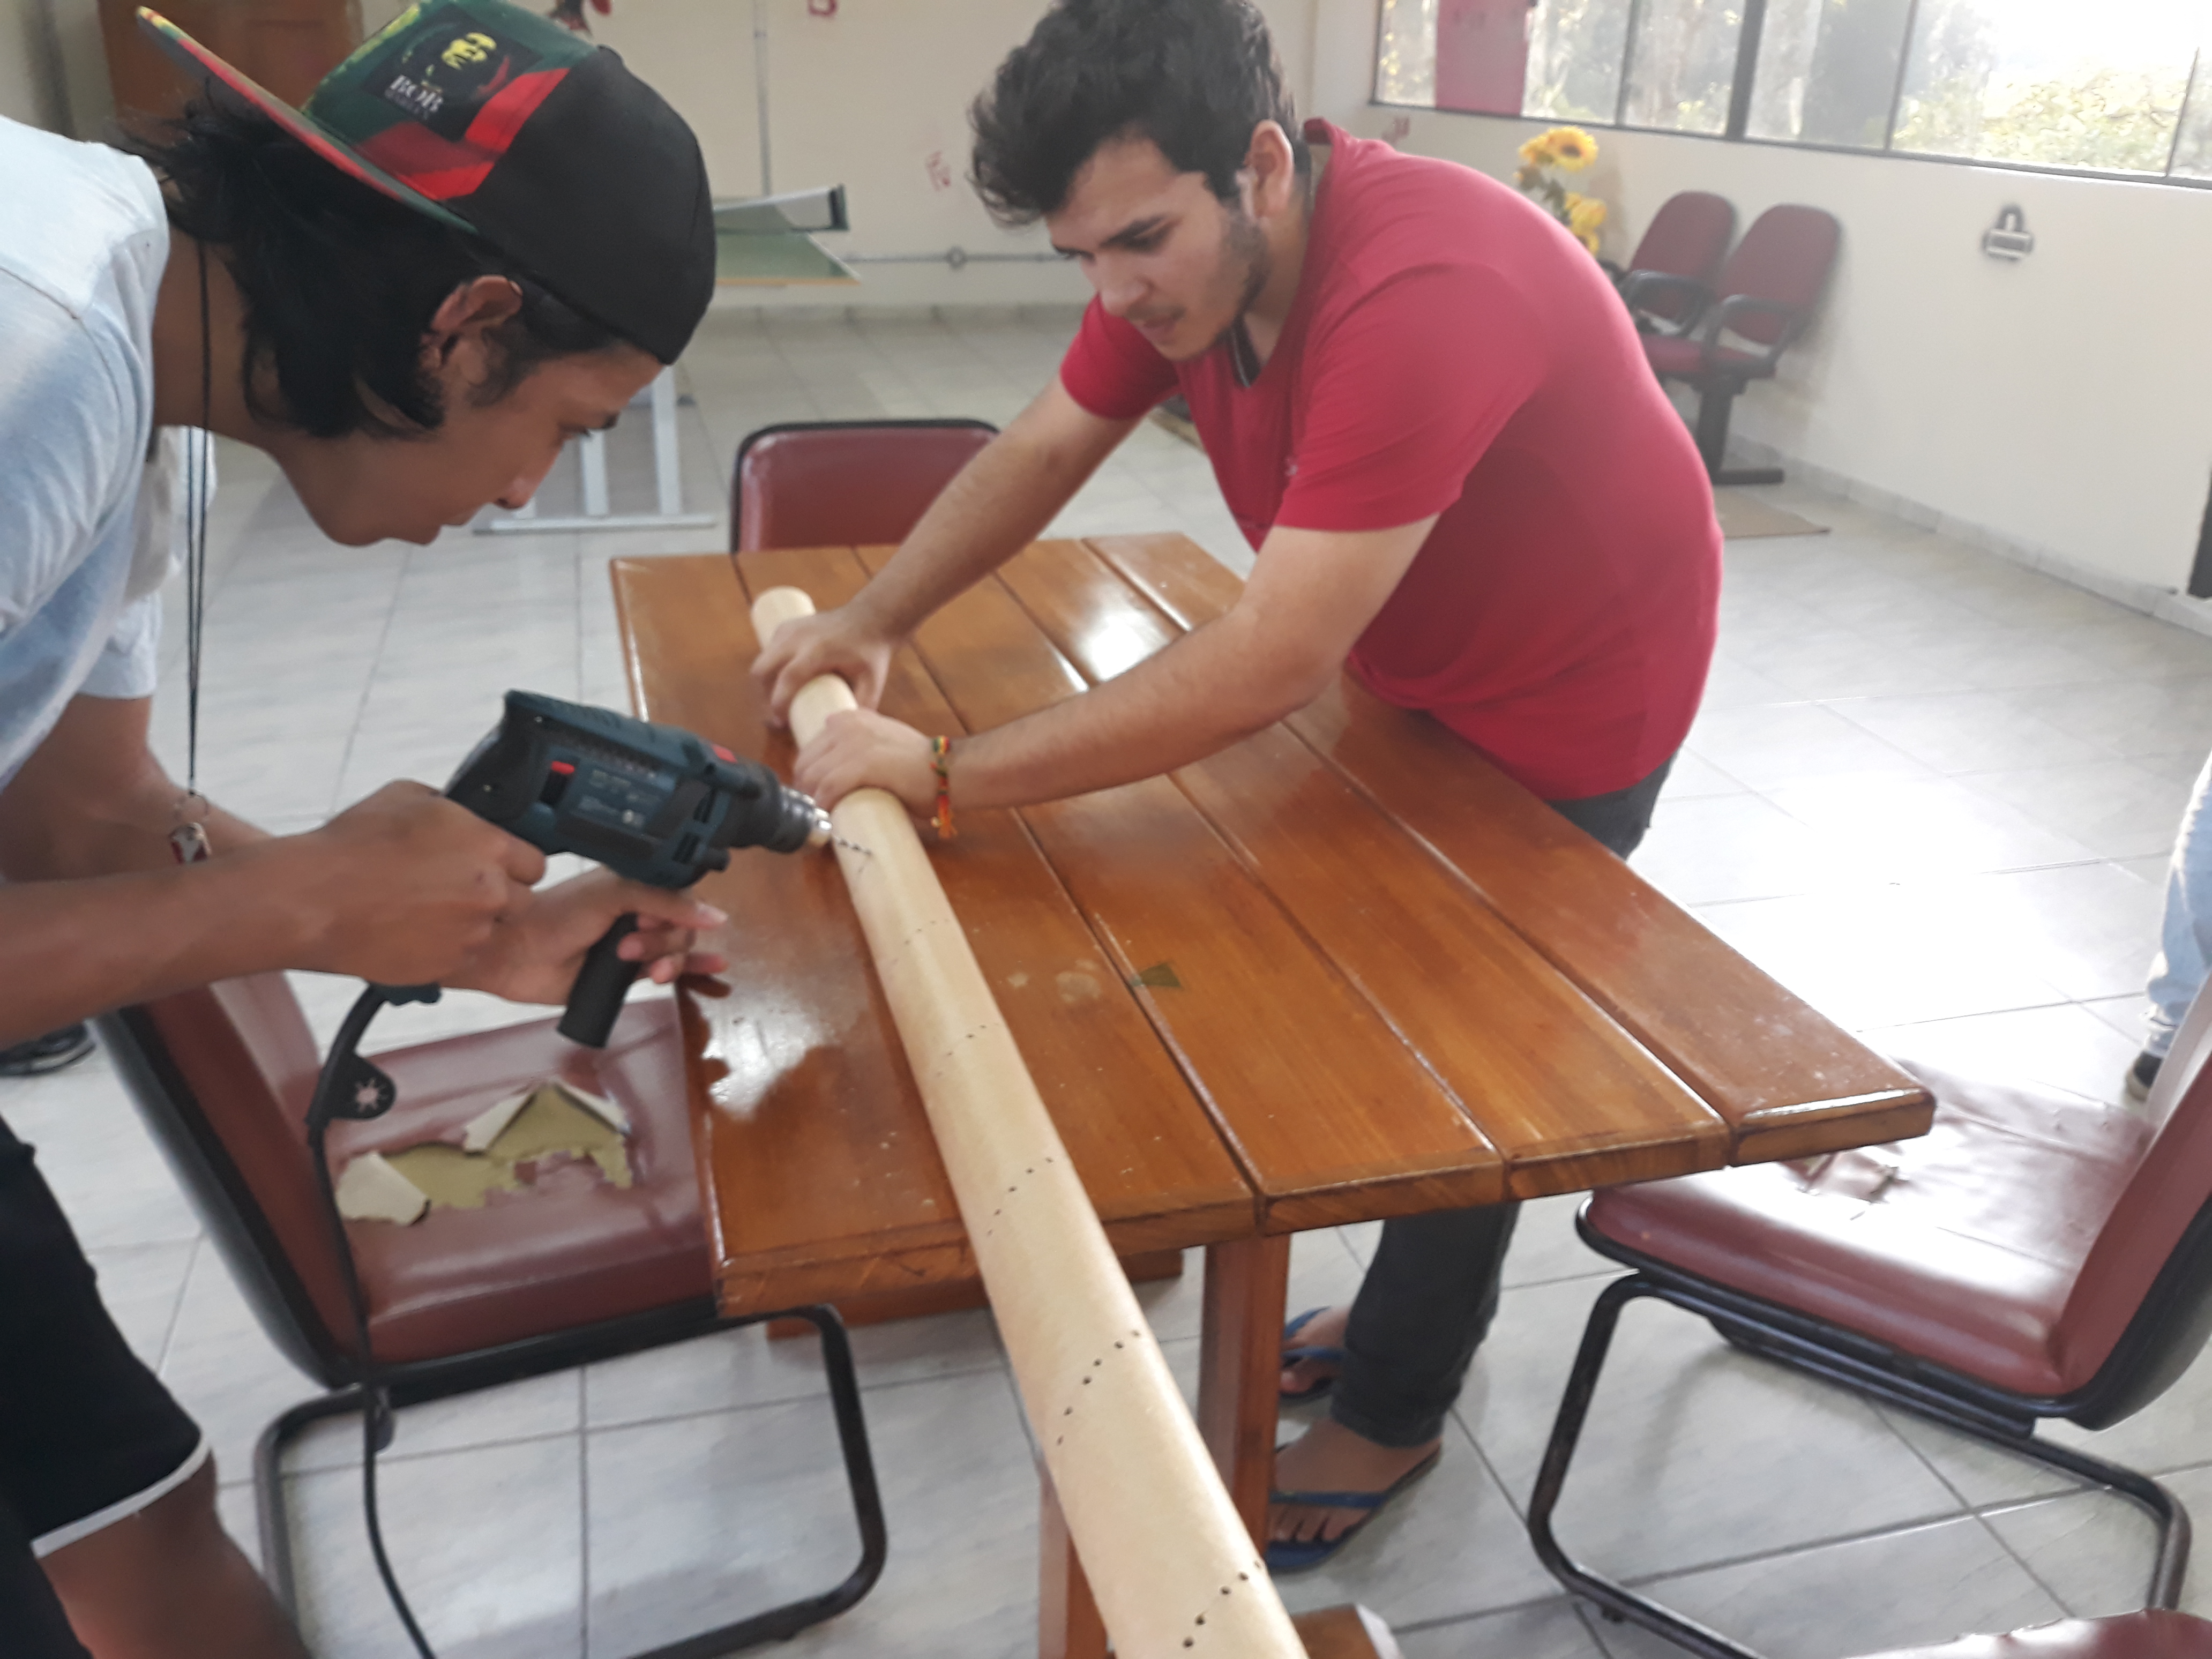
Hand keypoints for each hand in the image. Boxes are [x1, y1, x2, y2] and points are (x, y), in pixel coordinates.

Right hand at [272, 782, 545, 985]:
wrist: (311, 898)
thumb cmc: (352, 845)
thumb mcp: (409, 797)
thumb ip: (453, 808)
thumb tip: (465, 813)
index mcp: (490, 846)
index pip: (536, 862)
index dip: (514, 863)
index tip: (496, 865)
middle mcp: (490, 891)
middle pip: (521, 900)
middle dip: (496, 895)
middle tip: (457, 888)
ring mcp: (471, 933)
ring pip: (491, 930)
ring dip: (470, 922)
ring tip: (425, 908)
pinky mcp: (448, 965)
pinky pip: (462, 956)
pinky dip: (445, 946)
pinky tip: (411, 929)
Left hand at [445, 868, 729, 1003]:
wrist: (516, 955)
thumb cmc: (556, 916)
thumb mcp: (612, 895)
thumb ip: (664, 900)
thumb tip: (715, 917)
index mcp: (633, 883)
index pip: (680, 891)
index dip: (679, 907)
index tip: (653, 917)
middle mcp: (637, 912)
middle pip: (682, 924)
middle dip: (662, 938)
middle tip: (628, 944)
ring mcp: (635, 944)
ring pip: (677, 949)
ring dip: (668, 957)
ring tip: (640, 965)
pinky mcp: (628, 975)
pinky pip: (670, 971)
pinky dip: (693, 969)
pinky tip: (713, 966)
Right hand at [752, 604, 898, 726]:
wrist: (870, 618)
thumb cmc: (871, 652)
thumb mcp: (872, 681)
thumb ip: (861, 708)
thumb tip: (844, 734)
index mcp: (819, 649)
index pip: (789, 677)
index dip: (779, 703)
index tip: (780, 722)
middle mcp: (798, 637)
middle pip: (763, 669)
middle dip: (763, 697)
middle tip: (776, 716)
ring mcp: (789, 629)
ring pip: (762, 662)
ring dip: (764, 686)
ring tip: (779, 702)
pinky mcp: (785, 627)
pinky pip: (767, 653)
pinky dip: (768, 670)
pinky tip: (779, 684)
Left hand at [793, 709, 938, 814]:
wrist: (949, 770)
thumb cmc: (920, 763)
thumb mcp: (883, 738)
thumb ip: (858, 740)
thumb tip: (833, 762)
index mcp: (849, 718)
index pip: (810, 747)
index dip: (810, 773)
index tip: (816, 791)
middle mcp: (847, 725)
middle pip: (805, 762)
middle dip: (806, 788)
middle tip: (816, 809)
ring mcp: (853, 743)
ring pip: (812, 776)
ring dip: (812, 799)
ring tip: (822, 815)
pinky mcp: (861, 764)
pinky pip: (828, 787)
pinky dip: (824, 804)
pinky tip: (829, 815)